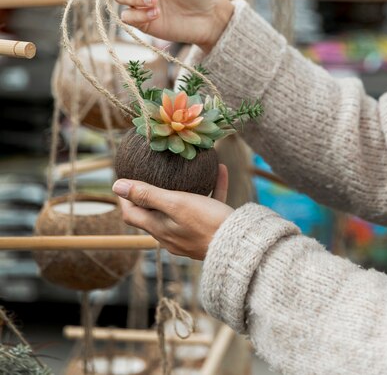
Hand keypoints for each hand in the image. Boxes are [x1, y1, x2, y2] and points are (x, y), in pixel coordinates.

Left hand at [112, 164, 232, 259]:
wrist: (240, 247)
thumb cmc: (206, 223)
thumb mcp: (175, 203)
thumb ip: (147, 194)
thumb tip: (116, 185)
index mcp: (158, 228)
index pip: (131, 214)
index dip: (125, 198)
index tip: (126, 179)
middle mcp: (170, 235)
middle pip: (152, 213)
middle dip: (150, 193)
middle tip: (152, 172)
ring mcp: (189, 235)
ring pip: (180, 209)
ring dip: (181, 190)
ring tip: (187, 171)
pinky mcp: (208, 232)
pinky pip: (206, 206)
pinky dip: (210, 190)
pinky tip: (221, 171)